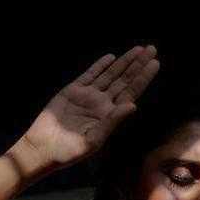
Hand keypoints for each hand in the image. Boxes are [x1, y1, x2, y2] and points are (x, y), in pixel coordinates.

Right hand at [22, 44, 159, 169]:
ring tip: (138, 49)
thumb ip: (113, 121)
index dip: (143, 78)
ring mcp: (88, 96)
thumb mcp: (94, 139)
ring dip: (124, 62)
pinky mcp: (73, 90)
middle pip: (124, 80)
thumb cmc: (70, 150)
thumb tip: (133, 106)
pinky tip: (111, 57)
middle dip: (138, 65)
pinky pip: (90, 75)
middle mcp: (102, 104)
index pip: (131, 93)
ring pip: (110, 75)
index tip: (155, 63)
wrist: (44, 147)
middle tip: (152, 49)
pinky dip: (100, 66)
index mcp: (110, 116)